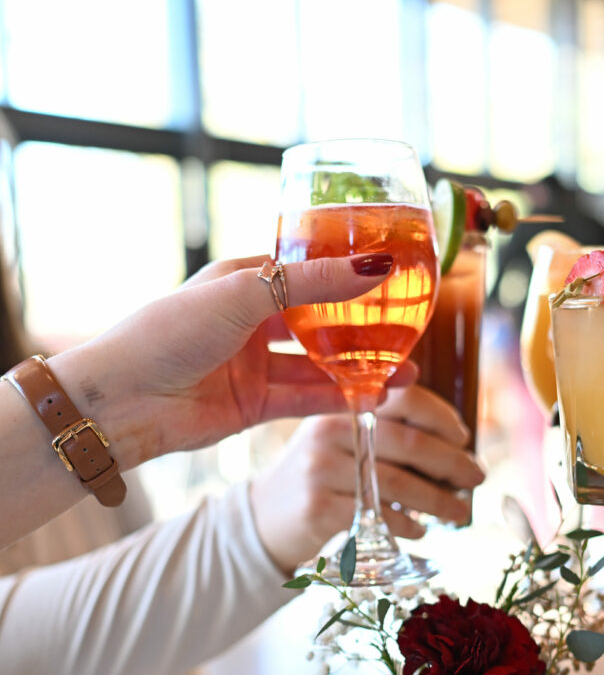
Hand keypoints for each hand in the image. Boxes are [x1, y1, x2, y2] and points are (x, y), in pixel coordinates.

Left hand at [47, 253, 411, 468]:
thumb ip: (313, 286)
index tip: (394, 278)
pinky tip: (376, 395)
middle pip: (322, 321)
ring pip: (321, 364)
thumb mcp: (244, 295)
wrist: (121, 402)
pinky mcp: (255, 405)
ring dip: (361, 367)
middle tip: (410, 330)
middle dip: (365, 328)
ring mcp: (255, 365)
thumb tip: (376, 269)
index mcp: (244, 280)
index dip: (349, 274)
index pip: (308, 272)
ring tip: (407, 372)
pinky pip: (308, 398)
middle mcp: (251, 321)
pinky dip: (341, 397)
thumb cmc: (169, 332)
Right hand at [251, 386, 485, 571]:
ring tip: (460, 511)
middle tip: (477, 478)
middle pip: (408, 444)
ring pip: (397, 484)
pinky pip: (377, 517)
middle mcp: (330, 431)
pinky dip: (407, 525)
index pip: (404, 400)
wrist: (265, 517)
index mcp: (344, 406)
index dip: (442, 417)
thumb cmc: (324, 476)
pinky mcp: (318, 509)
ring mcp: (321, 470)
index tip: (464, 438)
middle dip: (452, 463)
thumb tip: (458, 448)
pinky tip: (421, 529)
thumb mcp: (346, 441)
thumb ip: (389, 433)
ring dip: (438, 500)